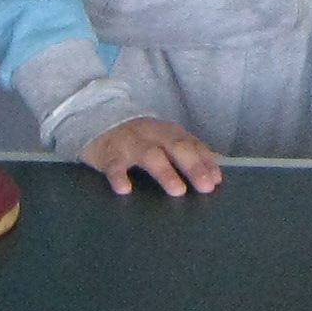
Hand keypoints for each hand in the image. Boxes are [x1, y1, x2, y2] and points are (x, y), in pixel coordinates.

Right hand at [81, 116, 221, 197]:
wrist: (95, 120)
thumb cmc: (137, 139)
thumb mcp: (162, 141)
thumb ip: (185, 154)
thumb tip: (213, 177)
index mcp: (168, 131)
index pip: (192, 144)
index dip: (205, 161)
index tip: (216, 180)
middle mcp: (152, 134)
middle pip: (176, 147)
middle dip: (193, 166)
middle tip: (206, 187)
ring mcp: (130, 143)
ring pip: (149, 155)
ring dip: (165, 172)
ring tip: (178, 190)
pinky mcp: (108, 153)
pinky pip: (113, 165)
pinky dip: (119, 176)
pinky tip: (125, 189)